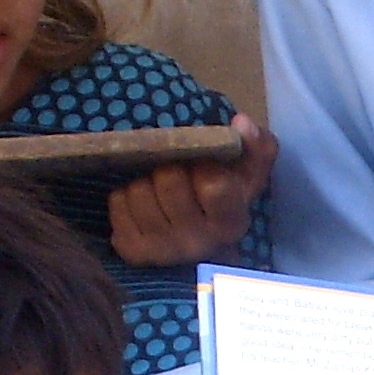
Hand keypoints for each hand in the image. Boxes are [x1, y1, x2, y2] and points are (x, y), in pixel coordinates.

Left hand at [109, 116, 273, 267]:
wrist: (204, 251)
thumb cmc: (224, 204)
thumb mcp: (247, 178)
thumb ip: (255, 148)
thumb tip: (242, 123)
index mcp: (230, 223)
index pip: (213, 185)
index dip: (205, 164)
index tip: (205, 164)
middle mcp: (197, 242)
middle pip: (168, 179)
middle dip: (170, 169)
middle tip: (177, 175)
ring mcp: (163, 250)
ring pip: (139, 190)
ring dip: (146, 183)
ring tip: (159, 192)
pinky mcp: (134, 252)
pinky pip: (118, 203)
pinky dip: (126, 198)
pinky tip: (142, 207)